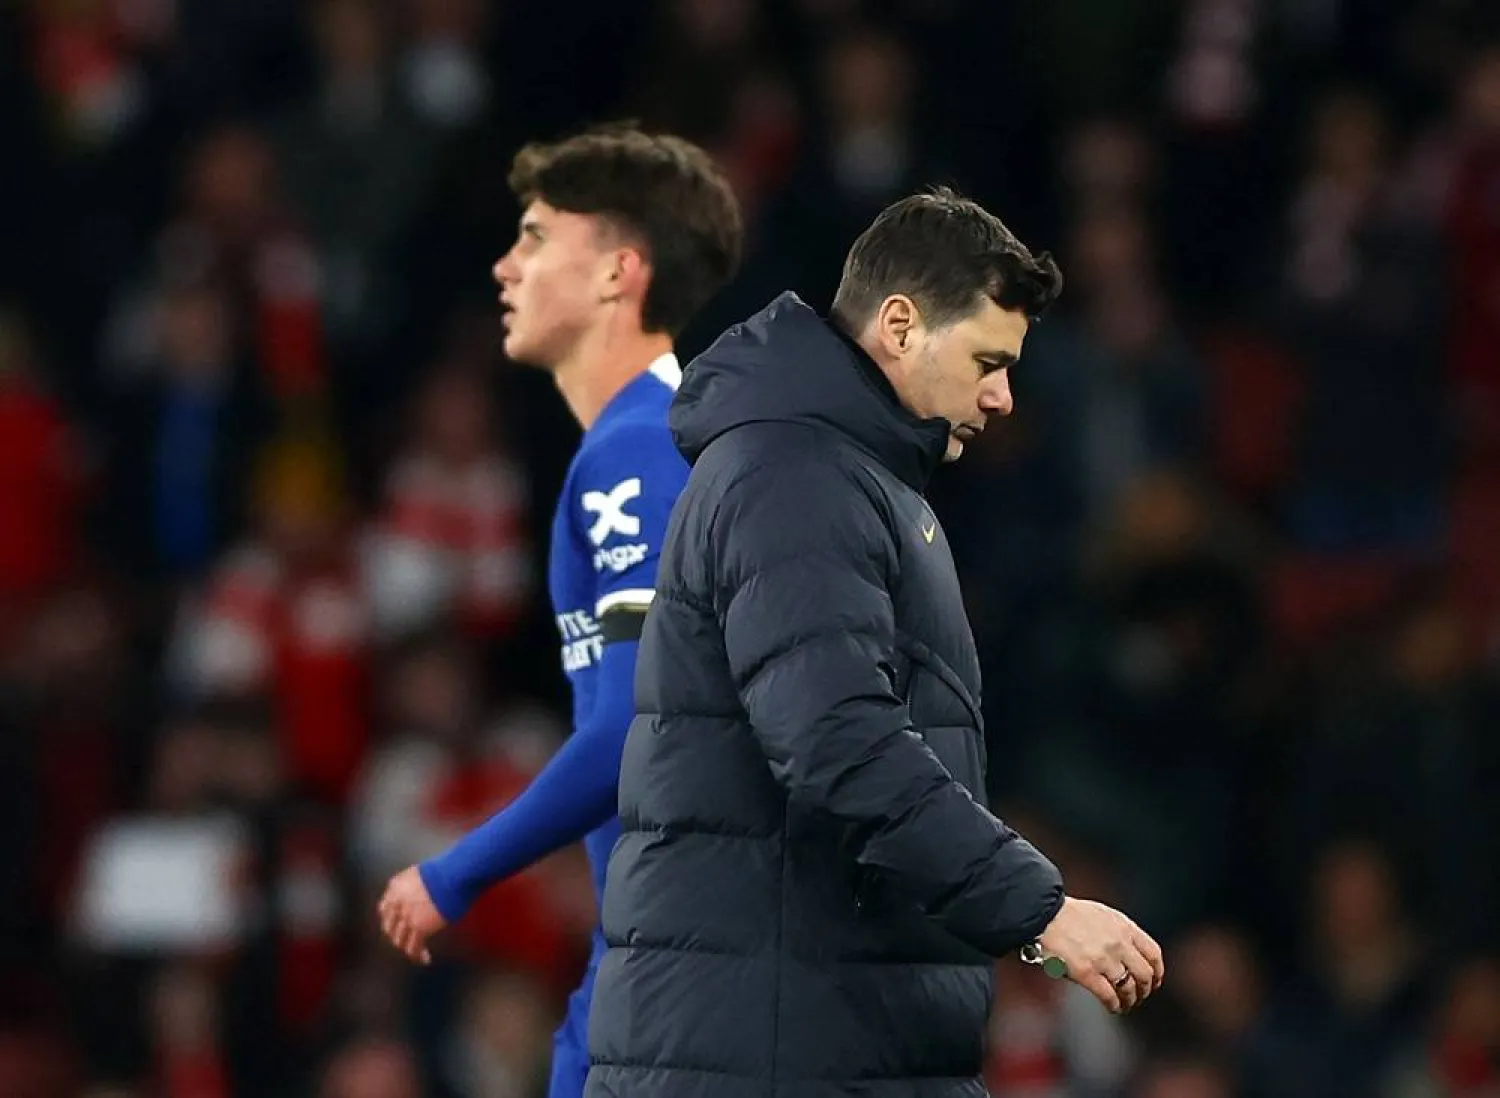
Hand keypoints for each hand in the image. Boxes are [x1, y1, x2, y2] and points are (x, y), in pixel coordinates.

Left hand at [377, 865, 446, 964]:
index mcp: (395, 887)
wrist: (454, 876)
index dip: (390, 920)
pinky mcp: (419, 928)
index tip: (396, 926)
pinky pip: (414, 947)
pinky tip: (425, 959)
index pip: (384, 909)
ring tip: (416, 952)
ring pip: (400, 940)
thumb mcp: (421, 873)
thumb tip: (421, 894)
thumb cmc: (446, 870)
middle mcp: (396, 902)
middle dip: (397, 936)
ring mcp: (406, 916)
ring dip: (408, 948)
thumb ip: (414, 885)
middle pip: (390, 927)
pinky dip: (418, 955)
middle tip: (405, 942)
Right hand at [1036, 896, 1163, 1013]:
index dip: (1157, 971)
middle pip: (1145, 975)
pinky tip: (1113, 1007)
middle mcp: (1118, 944)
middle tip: (1140, 996)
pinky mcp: (1086, 973)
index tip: (1154, 980)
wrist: (1044, 915)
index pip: (1153, 954)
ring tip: (1125, 1004)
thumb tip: (1132, 954)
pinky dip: (1114, 1005)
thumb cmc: (1070, 914)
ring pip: (1129, 989)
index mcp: (1124, 927)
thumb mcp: (1103, 915)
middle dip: (1145, 989)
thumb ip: (1120, 932)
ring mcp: (1103, 960)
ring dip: (1130, 1000)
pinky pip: (1109, 996)